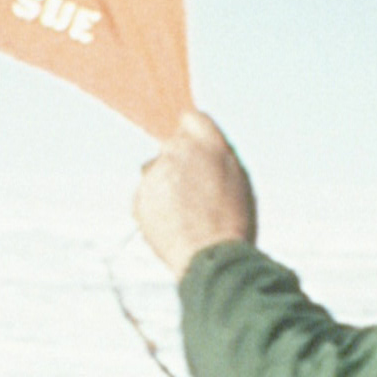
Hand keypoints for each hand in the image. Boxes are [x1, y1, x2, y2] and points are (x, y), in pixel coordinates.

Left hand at [135, 109, 257, 274]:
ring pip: (158, 172)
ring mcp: (154, 173)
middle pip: (172, 147)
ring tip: (189, 215)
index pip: (190, 119)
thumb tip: (196, 135)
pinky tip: (176, 224)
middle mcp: (176, 150)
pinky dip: (157, 206)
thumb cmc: (232, 220)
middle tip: (198, 194)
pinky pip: (148, 195)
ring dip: (168, 186)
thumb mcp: (237, 177)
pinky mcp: (139, 196)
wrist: (212, 257)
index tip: (196, 152)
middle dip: (181, 163)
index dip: (194, 137)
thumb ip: (214, 152)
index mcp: (206, 142)